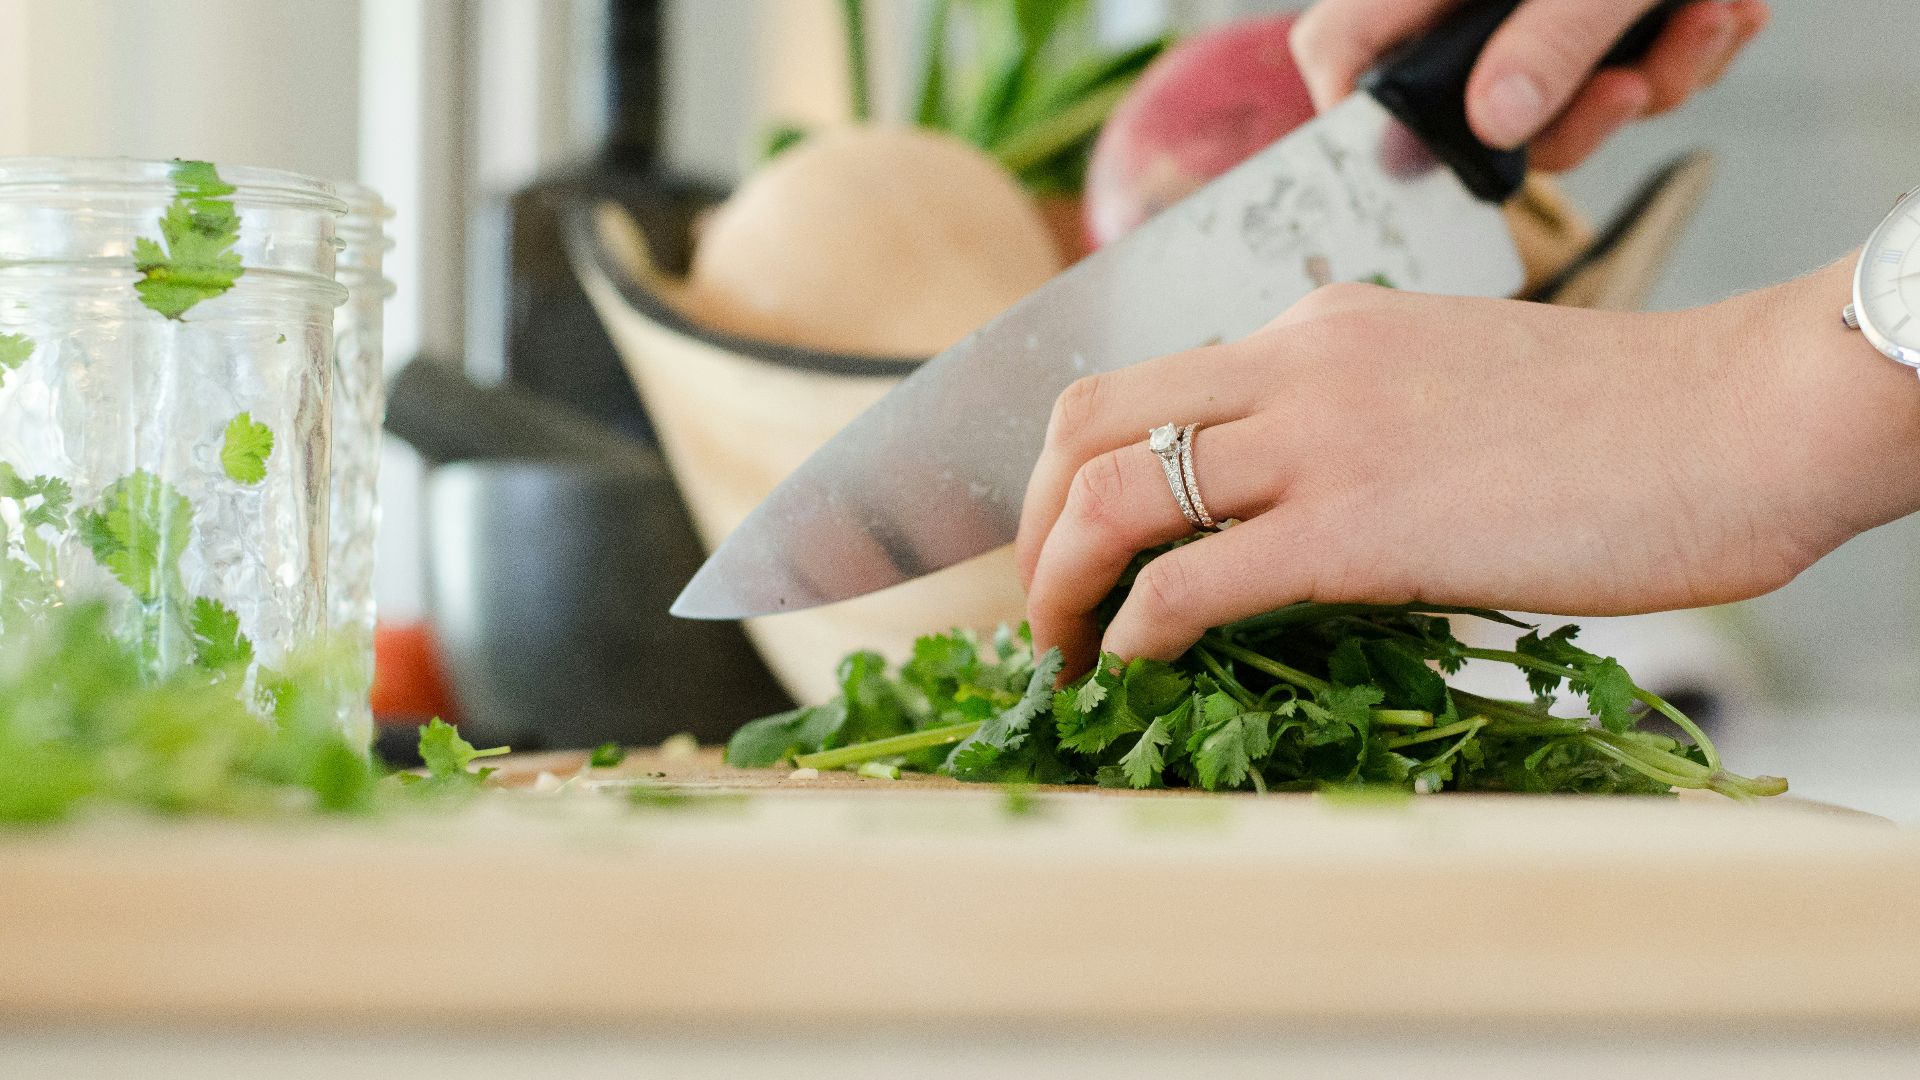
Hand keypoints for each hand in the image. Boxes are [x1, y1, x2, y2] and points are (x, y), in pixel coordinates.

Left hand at [1015, 260, 1919, 674]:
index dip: (1070, 471)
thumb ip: (1347, 428)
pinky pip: (1193, 580)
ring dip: (1058, 584)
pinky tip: (1134, 664)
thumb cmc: (1616, 424)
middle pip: (1085, 423)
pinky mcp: (1359, 527)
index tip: (1070, 547)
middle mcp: (1294, 363)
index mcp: (1314, 330)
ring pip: (1113, 495)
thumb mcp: (1444, 387)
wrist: (1739, 418)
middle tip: (1040, 606)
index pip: (1138, 385)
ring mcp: (1320, 439)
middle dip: (1032, 524)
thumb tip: (1276, 521)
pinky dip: (1134, 628)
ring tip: (1061, 653)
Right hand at [1290, 0, 1769, 170]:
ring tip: (1709, 15)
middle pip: (1478, 114)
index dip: (1359, 122)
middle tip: (1632, 84)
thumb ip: (1553, 36)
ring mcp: (1536, 15)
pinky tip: (1724, 10)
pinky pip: (1628, 72)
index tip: (1417, 168)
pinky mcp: (1601, 20)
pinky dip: (1685, 52)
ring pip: (1567, 104)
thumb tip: (1497, 125)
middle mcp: (1475, 4)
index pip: (1343, 54)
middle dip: (1577, 116)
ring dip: (1656, 76)